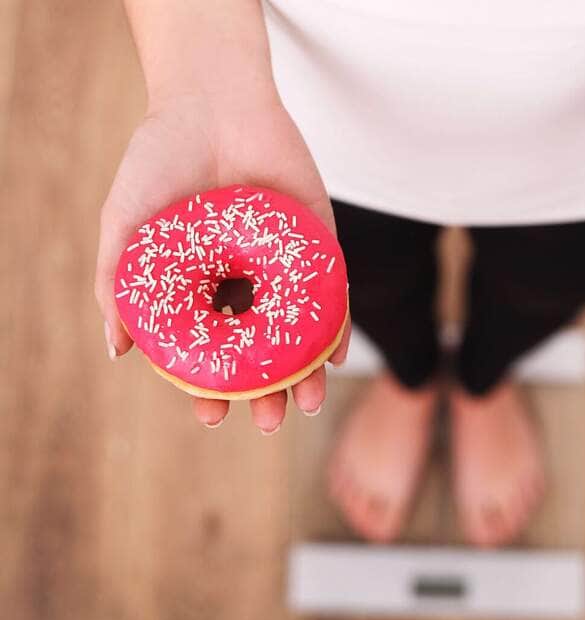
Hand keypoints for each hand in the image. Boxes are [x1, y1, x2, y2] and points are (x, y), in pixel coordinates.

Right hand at [95, 91, 350, 431]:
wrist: (212, 100)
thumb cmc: (160, 160)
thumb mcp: (126, 224)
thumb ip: (117, 284)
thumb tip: (117, 350)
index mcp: (202, 287)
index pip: (211, 350)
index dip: (211, 387)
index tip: (211, 416)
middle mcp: (245, 284)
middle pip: (261, 351)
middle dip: (265, 392)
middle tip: (268, 422)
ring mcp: (284, 267)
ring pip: (299, 333)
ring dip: (304, 373)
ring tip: (303, 404)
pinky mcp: (319, 245)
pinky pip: (333, 294)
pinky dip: (336, 327)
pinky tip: (334, 358)